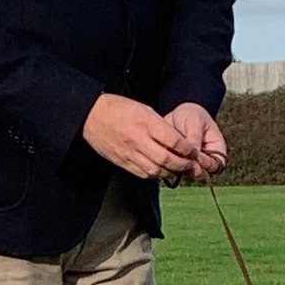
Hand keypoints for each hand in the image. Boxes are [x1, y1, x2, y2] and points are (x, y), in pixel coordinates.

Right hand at [81, 93, 197, 179]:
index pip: (173, 140)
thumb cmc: (118, 108)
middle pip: (167, 158)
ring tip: (176, 169)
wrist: (91, 116)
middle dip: (182, 164)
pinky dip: (154, 175)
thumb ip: (160, 125)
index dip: (187, 149)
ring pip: (156, 170)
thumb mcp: (143, 108)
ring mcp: (129, 152)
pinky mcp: (122, 161)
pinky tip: (159, 171)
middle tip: (190, 164)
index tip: (193, 151)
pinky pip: (142, 173)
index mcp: (145, 122)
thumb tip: (177, 141)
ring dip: (170, 172)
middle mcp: (138, 139)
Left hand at [168, 102, 227, 180]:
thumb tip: (195, 155)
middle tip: (183, 160)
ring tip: (172, 154)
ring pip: (187, 173)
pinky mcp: (179, 164)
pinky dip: (170, 166)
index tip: (197, 156)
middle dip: (193, 168)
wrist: (176, 114)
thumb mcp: (194, 121)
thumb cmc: (191, 114)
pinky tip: (165, 155)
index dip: (208, 163)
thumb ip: (195, 137)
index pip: (217, 164)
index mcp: (216, 148)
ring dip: (179, 167)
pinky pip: (175, 171)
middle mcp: (205, 159)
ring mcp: (192, 163)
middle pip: (203, 173)